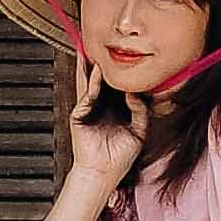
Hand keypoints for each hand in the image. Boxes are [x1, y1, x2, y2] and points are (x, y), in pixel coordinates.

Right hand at [66, 62, 146, 191]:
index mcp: (116, 112)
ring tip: (92, 49)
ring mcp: (89, 109)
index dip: (124, 76)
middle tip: (108, 47)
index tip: (133, 61)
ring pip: (90, 83)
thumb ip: (140, 111)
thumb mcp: (139, 132)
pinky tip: (96, 71)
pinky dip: (91, 82)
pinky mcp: (80, 114)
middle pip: (102, 82)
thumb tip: (135, 93)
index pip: (119, 89)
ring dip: (91, 67)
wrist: (103, 173)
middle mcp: (101, 108)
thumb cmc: (119, 157)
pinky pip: (87, 94)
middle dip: (104, 66)